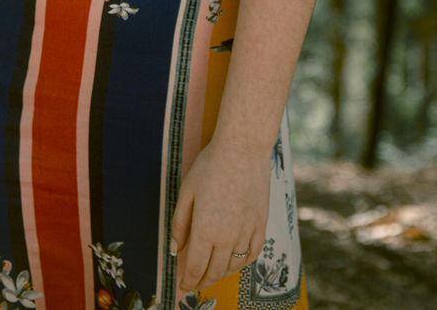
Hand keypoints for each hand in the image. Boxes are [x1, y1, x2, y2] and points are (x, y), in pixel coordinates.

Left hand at [170, 141, 269, 290]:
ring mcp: (246, 232)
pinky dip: (242, 263)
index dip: (188, 281)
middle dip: (202, 281)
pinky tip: (235, 262)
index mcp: (205, 230)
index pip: (195, 268)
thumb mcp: (187, 192)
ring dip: (221, 274)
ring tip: (212, 274)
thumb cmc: (210, 166)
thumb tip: (175, 249)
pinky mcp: (261, 225)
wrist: (243, 149)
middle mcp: (227, 237)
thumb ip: (180, 224)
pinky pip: (252, 254)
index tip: (184, 286)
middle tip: (195, 284)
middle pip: (214, 272)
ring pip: (233, 266)